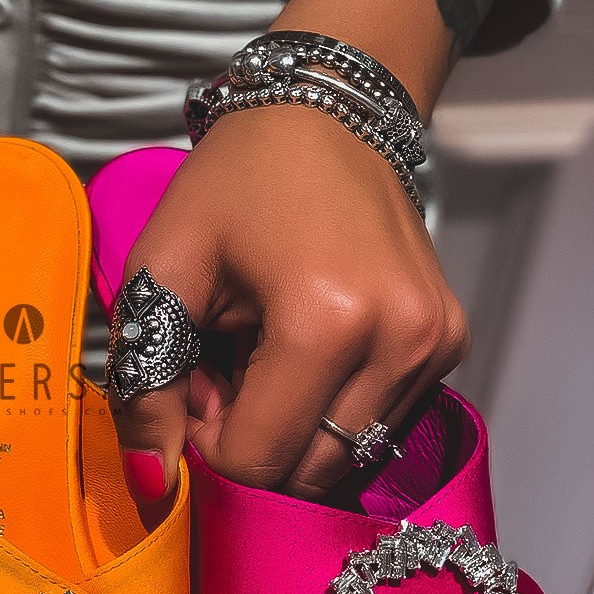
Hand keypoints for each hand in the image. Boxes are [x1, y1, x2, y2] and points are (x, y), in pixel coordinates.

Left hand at [111, 105, 469, 506]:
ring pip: (344, 455)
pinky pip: (375, 422)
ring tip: (263, 351)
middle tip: (224, 364)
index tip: (196, 374)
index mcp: (327, 322)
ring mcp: (435, 345)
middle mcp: (400, 342)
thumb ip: (146, 384)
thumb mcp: (164, 267)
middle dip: (251, 438)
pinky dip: (328, 407)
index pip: (258, 460)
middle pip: (306, 471)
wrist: (328, 109)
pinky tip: (304, 346)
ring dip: (290, 426)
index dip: (207, 438)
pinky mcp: (448, 343)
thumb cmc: (237, 181)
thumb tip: (151, 485)